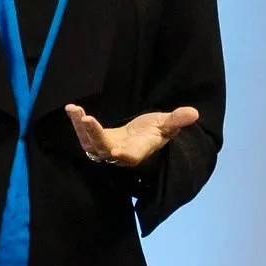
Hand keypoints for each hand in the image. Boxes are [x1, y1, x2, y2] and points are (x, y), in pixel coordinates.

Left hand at [64, 104, 198, 167]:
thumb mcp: (168, 124)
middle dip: (95, 135)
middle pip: (104, 149)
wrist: (143, 137)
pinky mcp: (97, 141)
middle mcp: (120, 153)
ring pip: (90, 144)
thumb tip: (194, 113)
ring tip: (75, 111)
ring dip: (81, 129)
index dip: (123, 155)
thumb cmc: (156, 131)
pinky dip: (77, 123)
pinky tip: (72, 109)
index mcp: (139, 151)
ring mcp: (107, 148)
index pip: (131, 156)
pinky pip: (84, 136)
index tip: (115, 150)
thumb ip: (177, 120)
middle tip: (87, 119)